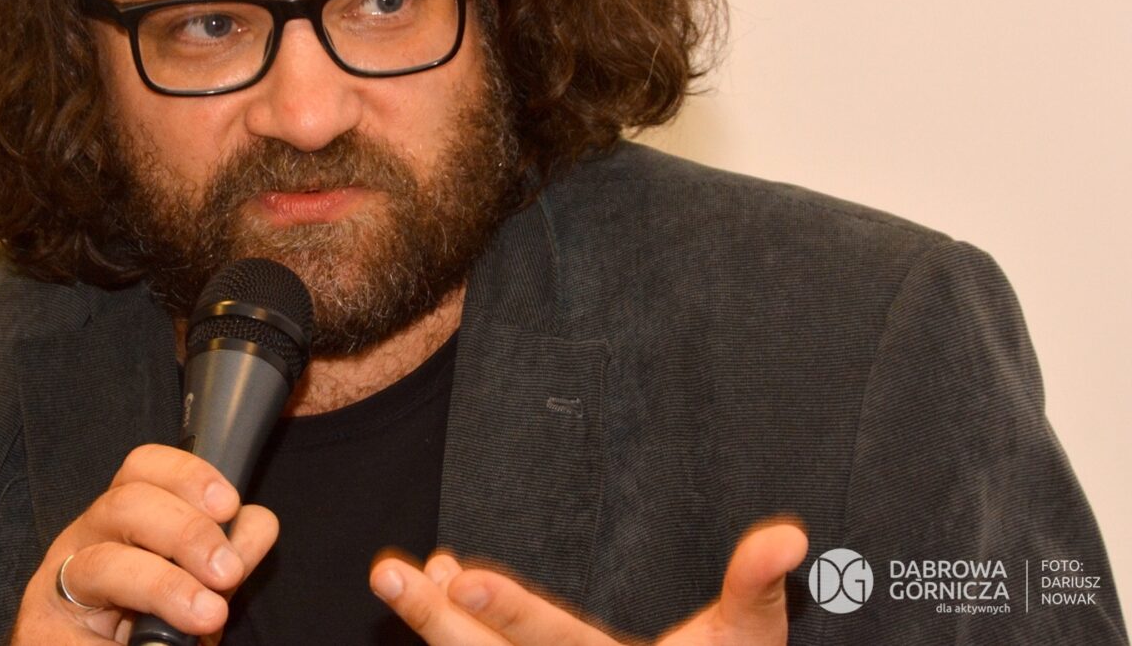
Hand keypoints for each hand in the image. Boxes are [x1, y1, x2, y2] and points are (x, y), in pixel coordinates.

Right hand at [9, 444, 277, 643]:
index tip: (229, 505)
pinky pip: (82, 632)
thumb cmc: (150, 629)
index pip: (143, 469)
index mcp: (121, 519)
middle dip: (186, 533)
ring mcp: (58, 585)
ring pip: (103, 563)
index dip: (188, 475)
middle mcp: (84, 540)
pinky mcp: (43, 629)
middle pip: (124, 505)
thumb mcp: (197, 586)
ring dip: (164, 586)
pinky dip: (119, 642)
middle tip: (226, 573)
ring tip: (206, 615)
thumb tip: (257, 523)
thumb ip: (226, 556)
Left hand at [370, 520, 807, 645]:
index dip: (509, 607)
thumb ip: (759, 587)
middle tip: (386, 573)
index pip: (552, 640)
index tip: (460, 574)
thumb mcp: (752, 641)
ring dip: (433, 623)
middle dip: (433, 619)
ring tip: (398, 573)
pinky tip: (441, 589)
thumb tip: (788, 537)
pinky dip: (457, 631)